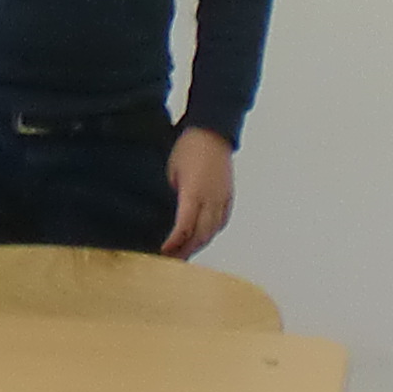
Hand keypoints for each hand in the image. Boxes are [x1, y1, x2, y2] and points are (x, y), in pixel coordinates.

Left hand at [164, 129, 236, 258]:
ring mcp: (222, 198)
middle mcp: (211, 199)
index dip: (174, 243)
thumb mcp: (172, 171)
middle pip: (201, 235)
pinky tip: (203, 237)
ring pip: (213, 231)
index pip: (184, 227)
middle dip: (186, 250)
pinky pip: (222, 221)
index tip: (164, 252)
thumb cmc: (189, 147)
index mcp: (194, 193)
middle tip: (173, 261)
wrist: (213, 131)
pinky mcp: (228, 195)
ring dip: (199, 244)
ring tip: (186, 253)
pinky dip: (212, 233)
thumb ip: (175, 195)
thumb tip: (172, 214)